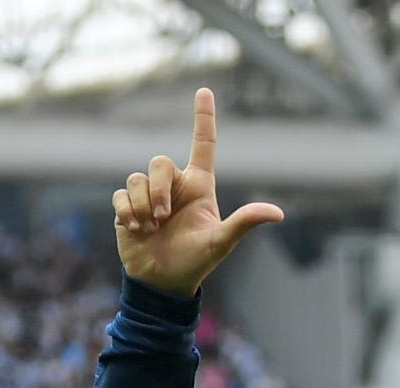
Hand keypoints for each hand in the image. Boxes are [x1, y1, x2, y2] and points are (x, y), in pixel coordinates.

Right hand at [112, 89, 282, 297]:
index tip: (204, 91)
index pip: (203, 144)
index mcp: (198, 186)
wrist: (162, 284)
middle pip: (159, 162)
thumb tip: (277, 213)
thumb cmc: (194, 262)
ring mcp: (149, 196)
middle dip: (158, 190)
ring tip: (150, 230)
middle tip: (162, 219)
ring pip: (137, 178)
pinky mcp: (127, 207)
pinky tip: (135, 230)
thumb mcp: (220, 242)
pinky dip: (127, 213)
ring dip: (142, 206)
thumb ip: (244, 223)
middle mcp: (174, 186)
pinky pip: (121, 195)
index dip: (204, 117)